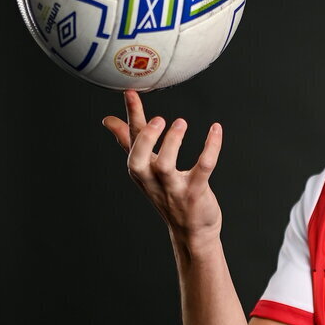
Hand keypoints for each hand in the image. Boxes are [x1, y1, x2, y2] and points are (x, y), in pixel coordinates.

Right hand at [102, 89, 222, 249]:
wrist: (192, 232)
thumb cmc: (168, 195)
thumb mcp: (146, 170)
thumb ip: (130, 143)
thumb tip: (108, 121)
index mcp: (141, 170)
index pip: (131, 141)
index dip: (131, 116)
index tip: (130, 92)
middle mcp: (153, 180)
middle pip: (137, 161)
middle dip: (145, 139)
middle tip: (158, 119)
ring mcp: (174, 188)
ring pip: (166, 166)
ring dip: (172, 143)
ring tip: (181, 123)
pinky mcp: (195, 194)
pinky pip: (203, 169)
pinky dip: (210, 148)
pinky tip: (216, 129)